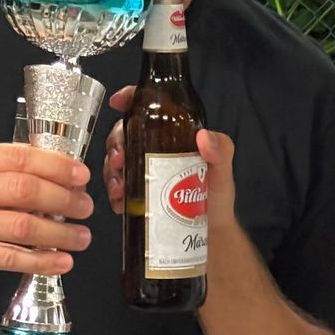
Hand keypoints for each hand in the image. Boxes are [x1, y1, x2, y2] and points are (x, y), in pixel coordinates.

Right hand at [0, 143, 91, 285]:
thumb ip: (6, 170)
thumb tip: (60, 174)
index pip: (21, 157)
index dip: (57, 167)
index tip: (81, 176)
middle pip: (25, 190)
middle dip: (64, 200)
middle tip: (85, 207)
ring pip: (21, 226)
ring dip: (59, 233)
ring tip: (81, 237)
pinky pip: (9, 257)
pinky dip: (41, 260)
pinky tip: (61, 261)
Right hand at [100, 83, 237, 229]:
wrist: (211, 235)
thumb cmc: (218, 198)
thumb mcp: (223, 171)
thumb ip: (222, 151)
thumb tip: (204, 136)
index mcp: (175, 135)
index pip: (150, 108)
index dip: (131, 99)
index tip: (118, 102)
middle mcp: (156, 148)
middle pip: (125, 133)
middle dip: (115, 144)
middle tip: (118, 162)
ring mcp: (144, 170)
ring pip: (116, 160)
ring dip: (111, 172)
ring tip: (119, 189)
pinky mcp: (137, 192)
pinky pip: (117, 186)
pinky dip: (114, 193)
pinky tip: (119, 203)